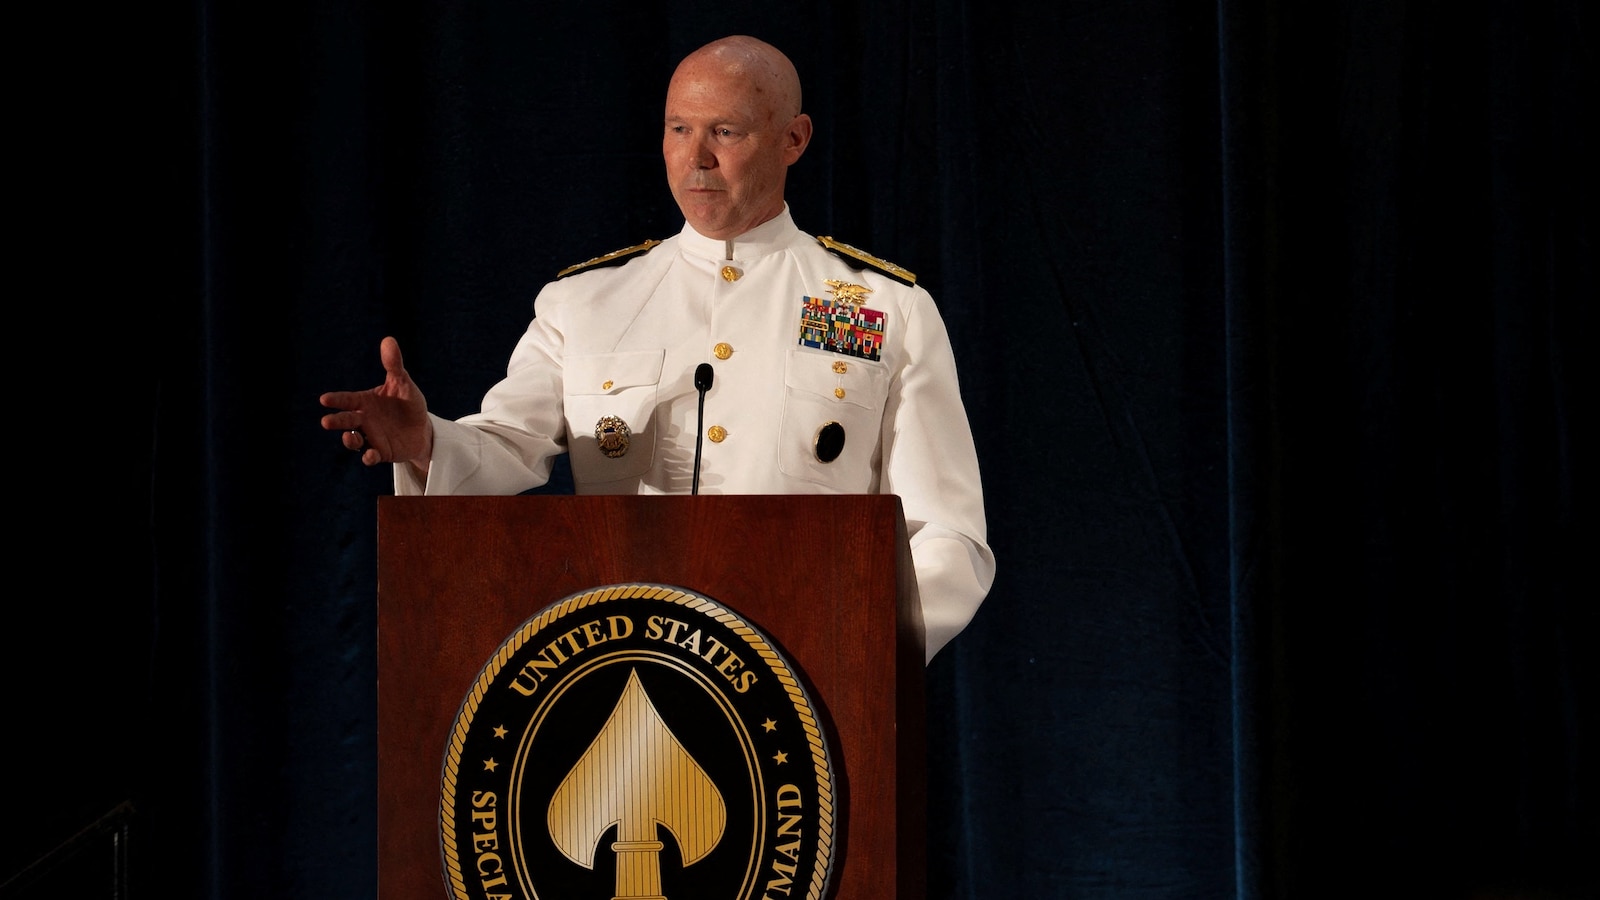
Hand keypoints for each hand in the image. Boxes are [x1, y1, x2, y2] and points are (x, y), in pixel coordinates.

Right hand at [320, 336, 432, 467]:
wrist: (422, 428)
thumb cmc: (408, 403)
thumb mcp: (403, 384)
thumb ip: (394, 365)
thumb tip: (389, 340)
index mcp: (365, 402)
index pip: (348, 400)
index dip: (337, 400)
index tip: (324, 399)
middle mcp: (364, 420)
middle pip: (346, 420)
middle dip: (336, 421)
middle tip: (326, 421)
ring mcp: (370, 437)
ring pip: (354, 440)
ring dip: (350, 440)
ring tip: (350, 437)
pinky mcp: (380, 452)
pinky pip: (371, 456)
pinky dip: (368, 456)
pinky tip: (370, 454)